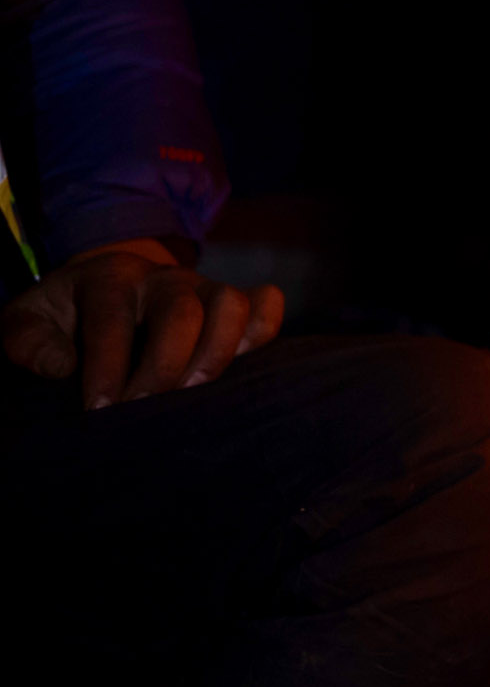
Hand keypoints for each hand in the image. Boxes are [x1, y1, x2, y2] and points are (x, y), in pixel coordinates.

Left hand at [1, 239, 283, 409]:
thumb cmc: (63, 318)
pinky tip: (243, 365)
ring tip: (193, 394)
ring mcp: (204, 288)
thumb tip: (60, 367)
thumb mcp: (28, 321)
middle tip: (143, 410)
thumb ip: (29, 341)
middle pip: (180, 312)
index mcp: (109, 276)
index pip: (113, 318)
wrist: (101, 292)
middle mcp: (163, 277)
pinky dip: (263, 331)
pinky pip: (266, 305)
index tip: (98, 409)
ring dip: (217, 353)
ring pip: (231, 304)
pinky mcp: (233, 303)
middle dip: (164, 366)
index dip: (107, 366)